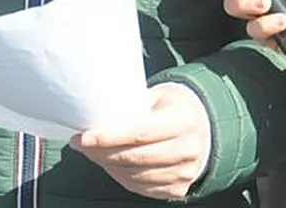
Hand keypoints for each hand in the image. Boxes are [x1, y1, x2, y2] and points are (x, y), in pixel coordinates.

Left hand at [71, 83, 211, 199]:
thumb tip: (94, 112)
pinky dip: (122, 178)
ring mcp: (185, 172)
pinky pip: (143, 188)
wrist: (205, 128)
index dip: (108, 138)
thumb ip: (132, 105)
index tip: (84, 137)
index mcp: (182, 121)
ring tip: (92, 154)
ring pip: (136, 176)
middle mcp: (188, 149)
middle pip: (135, 158)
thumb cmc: (174, 108)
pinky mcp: (180, 188)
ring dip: (108, 167)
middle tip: (81, 145)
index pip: (139, 134)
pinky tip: (110, 165)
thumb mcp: (158, 96)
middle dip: (101, 153)